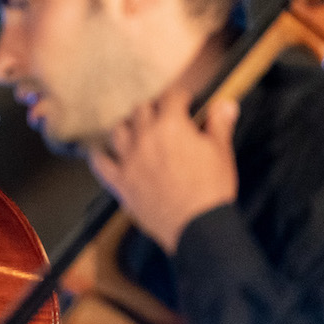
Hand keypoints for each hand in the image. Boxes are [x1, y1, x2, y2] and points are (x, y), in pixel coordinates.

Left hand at [88, 89, 239, 253]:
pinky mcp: (120, 182)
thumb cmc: (211, 189)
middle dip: (154, 109)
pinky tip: (100, 152)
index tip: (185, 102)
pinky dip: (98, 155)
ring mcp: (129, 160)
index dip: (180, 97)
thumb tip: (225, 104)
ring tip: (136, 131)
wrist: (198, 226)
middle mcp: (145, 138)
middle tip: (163, 117)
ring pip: (118, 131)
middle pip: (141, 110)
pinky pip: (99, 163)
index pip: (171, 97)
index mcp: (171, 126)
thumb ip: (220, 124)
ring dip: (128, 128)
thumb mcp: (221, 152)